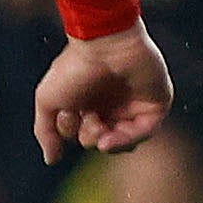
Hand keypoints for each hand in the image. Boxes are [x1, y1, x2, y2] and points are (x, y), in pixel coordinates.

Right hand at [33, 22, 173, 161]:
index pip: (84, 132)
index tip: (68, 115)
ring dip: (110, 143)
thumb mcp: (47, 99)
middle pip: (105, 139)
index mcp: (90, 100)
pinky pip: (145, 131)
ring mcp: (136, 103)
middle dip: (92, 138)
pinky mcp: (156, 102)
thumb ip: (46, 131)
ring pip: (126, 140)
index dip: (73, 131)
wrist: (104, 42)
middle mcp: (113, 103)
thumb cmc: (74, 66)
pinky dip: (127, 139)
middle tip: (89, 121)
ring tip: (102, 136)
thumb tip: (51, 160)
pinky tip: (111, 139)